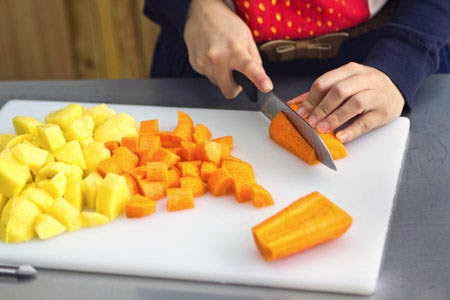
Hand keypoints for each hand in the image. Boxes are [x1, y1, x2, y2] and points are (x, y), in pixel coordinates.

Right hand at [184, 0, 272, 98]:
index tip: (266, 86)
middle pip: (228, 90)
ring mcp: (204, 62)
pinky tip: (212, 56)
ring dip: (221, 76)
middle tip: (235, 74)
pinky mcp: (195, 64)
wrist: (202, 12)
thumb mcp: (247, 38)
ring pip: (217, 83)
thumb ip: (254, 60)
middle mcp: (218, 58)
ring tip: (221, 58)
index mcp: (235, 50)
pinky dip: (211, 69)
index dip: (259, 79)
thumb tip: (259, 78)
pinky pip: (207, 76)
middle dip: (233, 86)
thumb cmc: (226, 23)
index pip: (249, 68)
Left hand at [288, 62, 404, 142]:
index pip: (326, 82)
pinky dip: (352, 130)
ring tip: (322, 129)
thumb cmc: (365, 88)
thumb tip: (295, 103)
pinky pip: (367, 121)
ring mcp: (376, 95)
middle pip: (339, 91)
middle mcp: (364, 79)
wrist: (396, 89)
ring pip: (354, 103)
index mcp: (350, 71)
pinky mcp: (384, 112)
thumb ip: (321, 93)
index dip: (311, 98)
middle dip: (321, 108)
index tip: (301, 112)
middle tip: (310, 122)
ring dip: (335, 117)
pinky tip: (340, 137)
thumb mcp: (344, 83)